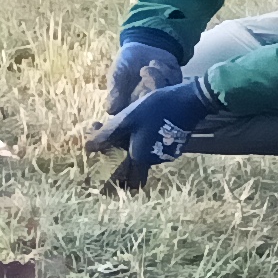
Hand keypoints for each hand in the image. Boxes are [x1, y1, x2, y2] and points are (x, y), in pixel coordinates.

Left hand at [86, 75, 212, 186]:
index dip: (106, 172)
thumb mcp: (127, 119)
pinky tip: (136, 127)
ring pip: (138, 155)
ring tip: (116, 126)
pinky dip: (138, 142)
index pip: (119, 175)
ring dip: (124, 145)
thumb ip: (107, 135)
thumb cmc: (156, 109)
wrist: (190, 102)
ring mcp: (163, 154)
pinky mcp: (171, 146)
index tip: (97, 156)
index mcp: (139, 156)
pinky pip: (149, 149)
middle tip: (102, 132)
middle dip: (111, 153)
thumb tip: (88, 148)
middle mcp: (151, 160)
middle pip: (127, 165)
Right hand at [105, 34, 182, 116]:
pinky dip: (165, 70)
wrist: (142, 46)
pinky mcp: (177, 86)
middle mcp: (151, 105)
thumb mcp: (117, 74)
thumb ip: (115, 90)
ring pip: (166, 93)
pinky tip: (156, 63)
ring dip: (157, 76)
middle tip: (143, 71)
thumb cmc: (126, 63)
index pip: (138, 115)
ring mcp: (166, 96)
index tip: (140, 91)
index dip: (141, 106)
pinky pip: (175, 82)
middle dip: (151, 87)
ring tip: (147, 66)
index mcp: (134, 106)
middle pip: (156, 106)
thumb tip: (110, 110)